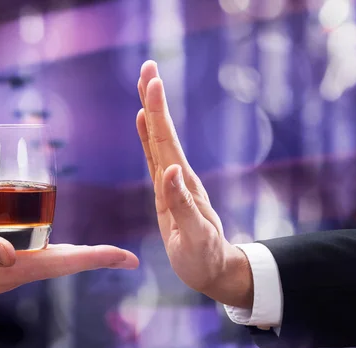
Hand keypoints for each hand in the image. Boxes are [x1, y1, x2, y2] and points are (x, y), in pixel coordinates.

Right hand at [0, 235, 138, 317]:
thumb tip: (11, 250)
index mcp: (7, 271)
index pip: (62, 263)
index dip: (96, 259)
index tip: (127, 258)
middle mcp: (11, 272)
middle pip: (63, 263)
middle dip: (95, 258)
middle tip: (124, 255)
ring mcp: (2, 269)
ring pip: (49, 259)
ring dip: (76, 255)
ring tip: (100, 252)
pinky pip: (29, 253)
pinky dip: (49, 246)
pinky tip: (48, 238)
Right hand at [136, 60, 252, 307]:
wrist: (212, 270)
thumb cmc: (203, 258)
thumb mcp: (194, 236)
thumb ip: (182, 205)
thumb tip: (170, 171)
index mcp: (182, 184)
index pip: (166, 141)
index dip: (156, 111)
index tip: (151, 82)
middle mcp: (177, 177)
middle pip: (162, 132)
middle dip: (154, 100)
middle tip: (147, 68)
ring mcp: (172, 183)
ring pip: (158, 141)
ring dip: (151, 113)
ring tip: (144, 86)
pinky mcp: (166, 192)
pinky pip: (154, 158)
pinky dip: (147, 137)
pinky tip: (142, 123)